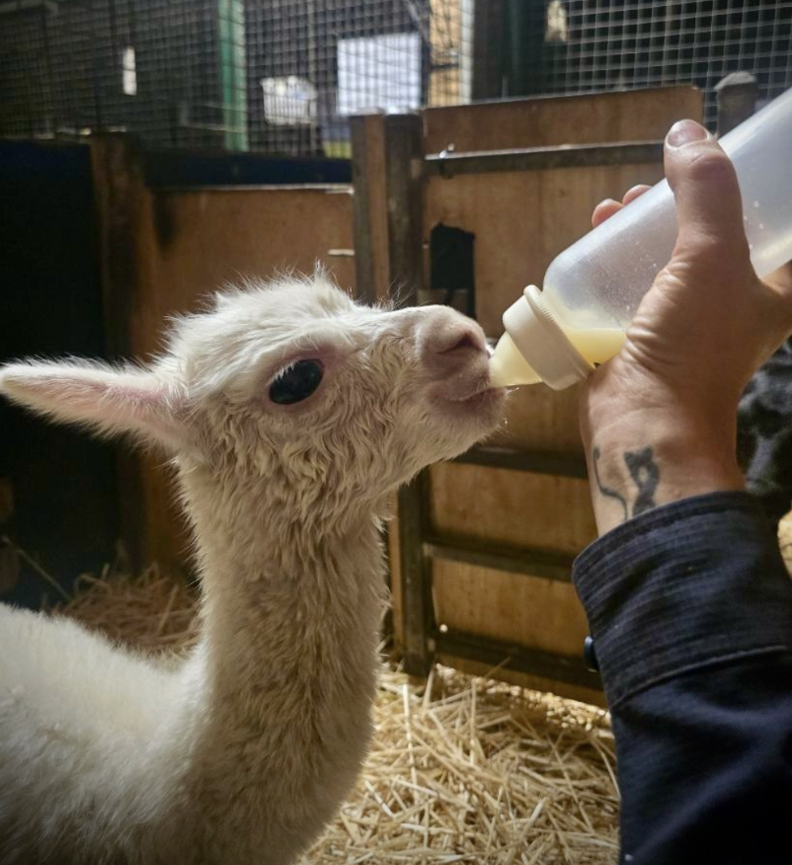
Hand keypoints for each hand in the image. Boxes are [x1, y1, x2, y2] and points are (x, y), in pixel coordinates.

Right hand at [580, 120, 791, 533]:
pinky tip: (592, 246)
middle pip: (708, 236)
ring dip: (637, 232)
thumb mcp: (710, 256)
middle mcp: (731, 306)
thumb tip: (686, 132)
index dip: (744, 189)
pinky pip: (630, 288)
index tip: (712, 163)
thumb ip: (705, 191)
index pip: (770, 226)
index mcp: (771, 291)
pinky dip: (612, 264)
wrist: (644, 422)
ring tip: (611, 212)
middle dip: (676, 204)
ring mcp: (684, 324)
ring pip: (663, 261)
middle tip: (649, 187)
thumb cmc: (693, 344)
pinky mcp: (642, 337)